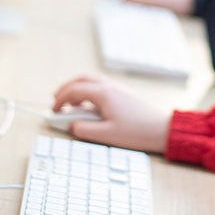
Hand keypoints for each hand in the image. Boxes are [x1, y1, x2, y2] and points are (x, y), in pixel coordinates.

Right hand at [51, 75, 169, 152]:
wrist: (161, 129)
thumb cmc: (137, 132)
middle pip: (82, 79)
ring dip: (78, 89)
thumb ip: (84, 130)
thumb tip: (72, 125)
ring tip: (70, 104)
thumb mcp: (106, 135)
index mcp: (103, 94)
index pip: (74, 90)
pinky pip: (100, 86)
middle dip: (66, 88)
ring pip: (92, 80)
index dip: (60, 100)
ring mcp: (117, 89)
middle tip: (56, 101)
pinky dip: (88, 92)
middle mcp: (110, 87)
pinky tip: (88, 106)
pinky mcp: (123, 94)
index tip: (52, 111)